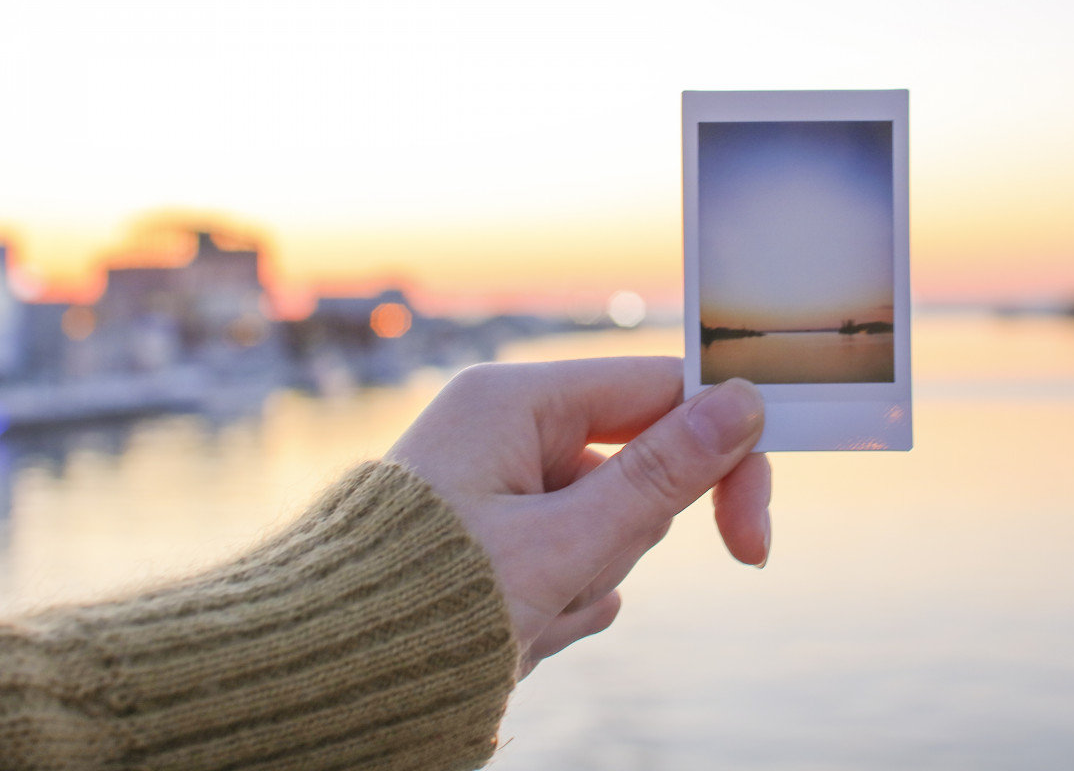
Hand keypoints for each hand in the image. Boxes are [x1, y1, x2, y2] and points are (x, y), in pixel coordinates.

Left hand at [385, 356, 769, 674]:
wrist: (323, 682)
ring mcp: (500, 488)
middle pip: (635, 467)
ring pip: (605, 526)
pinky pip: (568, 562)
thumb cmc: (426, 605)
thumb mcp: (561, 545)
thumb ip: (660, 477)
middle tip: (571, 583)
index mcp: (514, 402)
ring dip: (583, 584)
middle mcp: (506, 432)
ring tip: (519, 615)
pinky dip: (554, 606)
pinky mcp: (494, 539)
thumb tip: (743, 403)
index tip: (750, 534)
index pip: (658, 391)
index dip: (717, 453)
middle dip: (620, 541)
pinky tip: (507, 631)